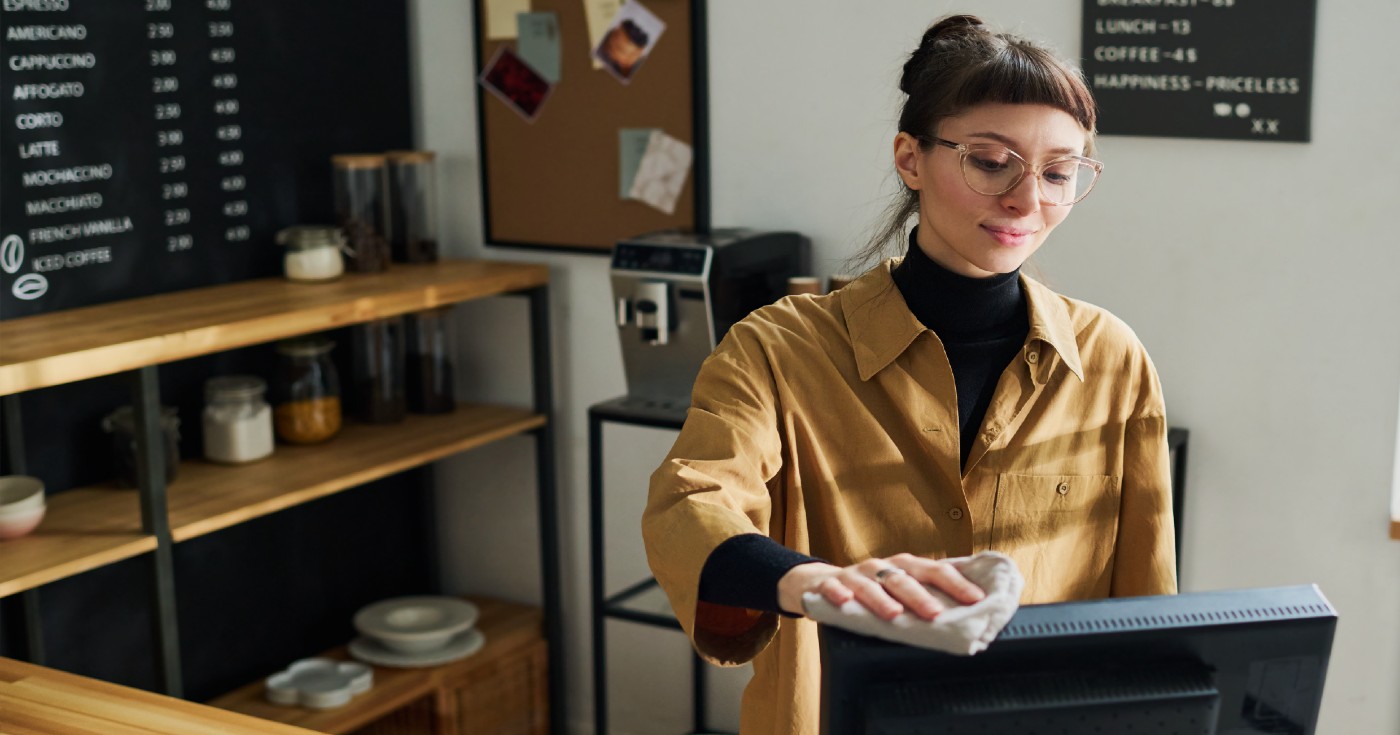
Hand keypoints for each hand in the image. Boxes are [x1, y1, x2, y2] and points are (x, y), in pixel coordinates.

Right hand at [777, 553, 985, 620]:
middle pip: (902, 578)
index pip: (933, 571)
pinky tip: (843, 601)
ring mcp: (853, 575)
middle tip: (936, 613)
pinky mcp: (827, 585)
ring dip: (881, 598)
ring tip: (894, 614)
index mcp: (903, 567)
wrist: (820, 583)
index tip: (976, 599)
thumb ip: (925, 595)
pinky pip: (831, 587)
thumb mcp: (898, 588)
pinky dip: (837, 593)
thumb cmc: (871, 590)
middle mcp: (880, 567)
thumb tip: (969, 609)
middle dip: (920, 596)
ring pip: (868, 584)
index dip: (955, 583)